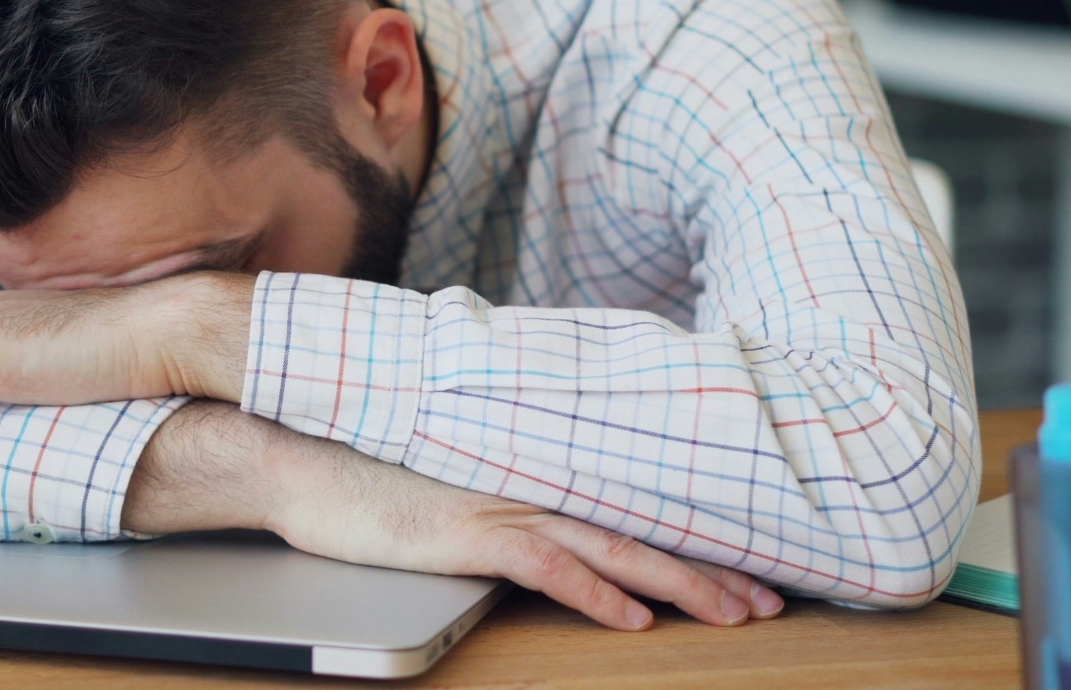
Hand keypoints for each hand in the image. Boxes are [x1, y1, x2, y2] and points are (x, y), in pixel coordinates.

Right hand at [123, 402, 783, 632]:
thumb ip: (490, 490)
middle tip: (772, 600)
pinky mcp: (466, 532)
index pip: (623, 509)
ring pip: (612, 546)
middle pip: (637, 529)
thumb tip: (528, 515)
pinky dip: (595, 592)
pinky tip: (634, 618)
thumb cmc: (359, 470)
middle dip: (712, 569)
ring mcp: (499, 506)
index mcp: (524, 472)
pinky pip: (546, 566)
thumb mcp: (441, 480)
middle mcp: (525, 485)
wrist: (298, 454)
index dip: (688, 539)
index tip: (744, 564)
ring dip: (680, 583)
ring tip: (738, 611)